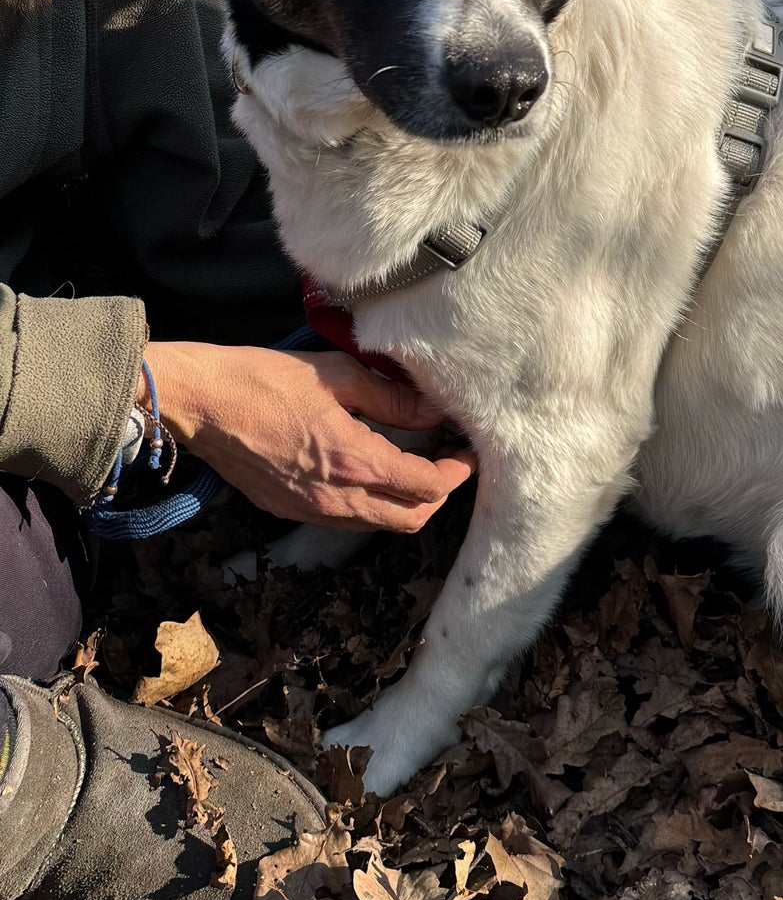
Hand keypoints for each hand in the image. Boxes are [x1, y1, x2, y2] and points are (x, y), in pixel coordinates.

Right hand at [140, 342, 475, 531]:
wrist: (200, 404)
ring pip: (378, 524)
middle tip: (444, 462)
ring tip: (411, 465)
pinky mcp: (288, 510)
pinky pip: (345, 519)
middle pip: (410, 519)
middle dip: (437, 495)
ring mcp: (310, 511)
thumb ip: (391, 398)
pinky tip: (367, 469)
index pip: (427, 486)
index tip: (465, 451)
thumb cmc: (264, 379)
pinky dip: (369, 503)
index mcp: (355, 461)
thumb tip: (433, 412)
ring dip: (404, 502)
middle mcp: (337, 499)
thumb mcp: (337, 375)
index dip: (456, 472)